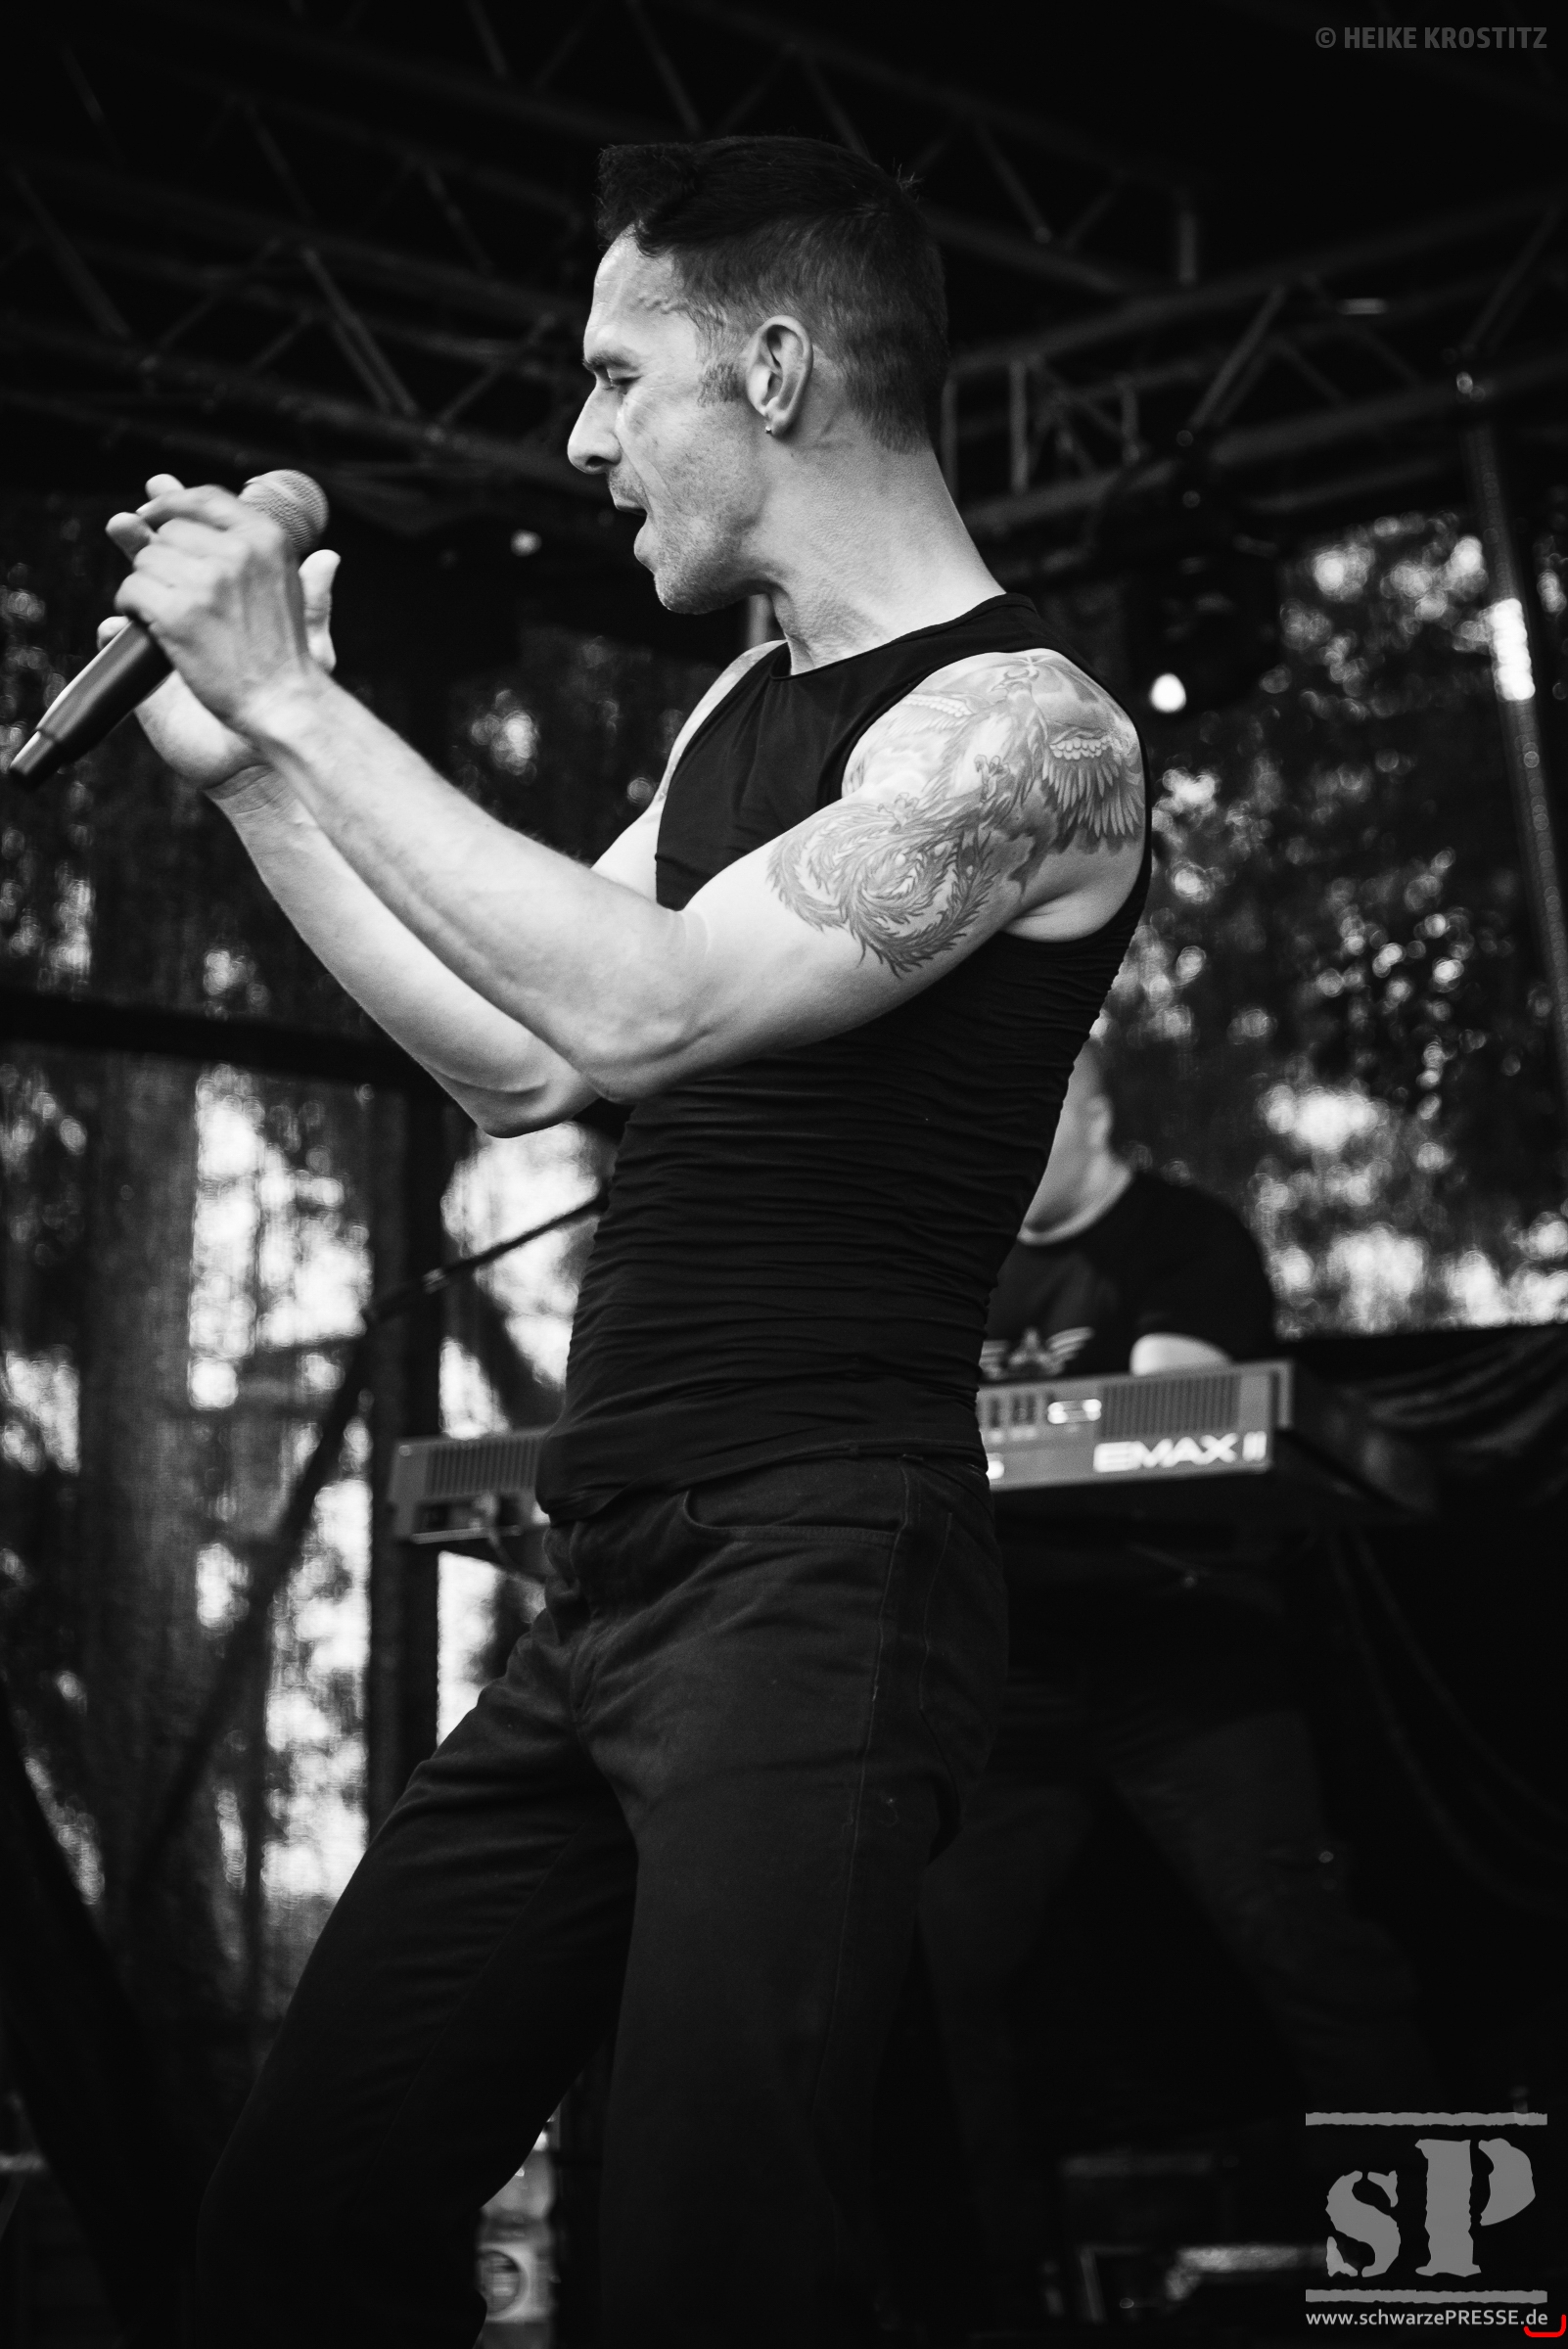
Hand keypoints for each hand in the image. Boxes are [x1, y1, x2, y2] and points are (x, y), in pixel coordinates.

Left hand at [105, 473, 336, 793]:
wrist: (284, 704)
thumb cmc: (279, 650)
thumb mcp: (277, 580)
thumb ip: (226, 536)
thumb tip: (161, 482)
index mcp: (267, 538)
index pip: (204, 498)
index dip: (170, 504)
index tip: (149, 516)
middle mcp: (239, 551)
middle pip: (169, 532)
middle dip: (164, 560)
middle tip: (180, 597)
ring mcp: (208, 581)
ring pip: (145, 561)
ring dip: (147, 587)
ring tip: (171, 616)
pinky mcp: (180, 613)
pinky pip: (132, 590)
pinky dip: (132, 610)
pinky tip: (153, 628)